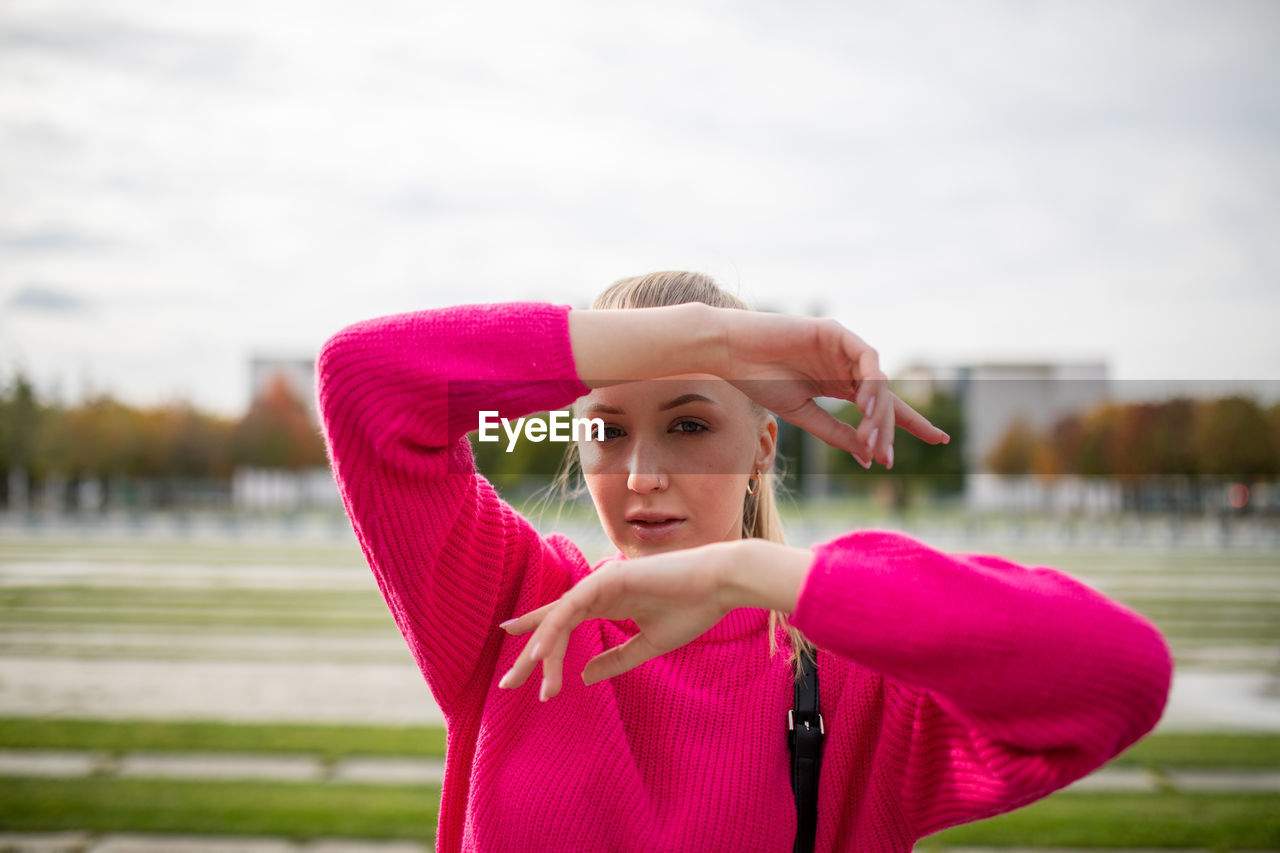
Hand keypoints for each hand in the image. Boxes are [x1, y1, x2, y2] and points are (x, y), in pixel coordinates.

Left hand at [496, 542, 736, 701]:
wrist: (720, 585)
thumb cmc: (693, 609)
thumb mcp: (650, 645)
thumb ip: (616, 659)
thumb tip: (583, 676)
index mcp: (608, 603)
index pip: (564, 623)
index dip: (540, 642)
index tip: (521, 671)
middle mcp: (599, 591)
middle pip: (554, 622)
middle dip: (530, 654)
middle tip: (507, 684)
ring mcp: (601, 582)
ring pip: (559, 617)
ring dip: (540, 648)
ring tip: (521, 677)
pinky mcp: (608, 579)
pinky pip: (572, 606)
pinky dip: (554, 628)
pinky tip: (540, 651)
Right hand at [717, 309, 949, 467]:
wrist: (731, 353)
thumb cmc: (759, 381)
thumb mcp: (803, 416)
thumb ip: (837, 434)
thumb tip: (871, 458)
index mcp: (839, 384)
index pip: (883, 404)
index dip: (910, 423)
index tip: (939, 440)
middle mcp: (846, 365)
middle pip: (886, 398)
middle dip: (893, 428)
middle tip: (889, 458)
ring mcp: (843, 347)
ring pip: (877, 383)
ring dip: (878, 414)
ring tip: (872, 441)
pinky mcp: (836, 333)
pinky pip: (866, 361)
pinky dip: (870, 385)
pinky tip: (864, 409)